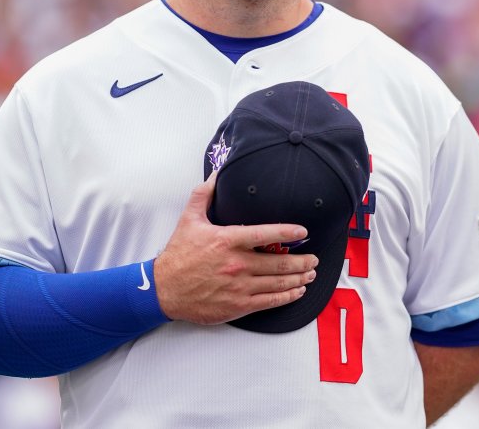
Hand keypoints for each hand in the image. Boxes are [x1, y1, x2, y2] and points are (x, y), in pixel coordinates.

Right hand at [153, 174, 318, 324]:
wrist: (164, 289)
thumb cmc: (178, 255)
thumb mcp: (189, 219)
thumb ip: (204, 194)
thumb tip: (217, 173)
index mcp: (227, 240)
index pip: (265, 234)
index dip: (287, 231)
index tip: (303, 231)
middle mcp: (237, 264)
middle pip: (280, 262)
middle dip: (303, 261)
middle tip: (314, 258)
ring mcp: (239, 287)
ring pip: (279, 282)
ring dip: (300, 278)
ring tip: (310, 273)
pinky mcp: (238, 305)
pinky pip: (270, 301)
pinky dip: (288, 296)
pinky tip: (297, 291)